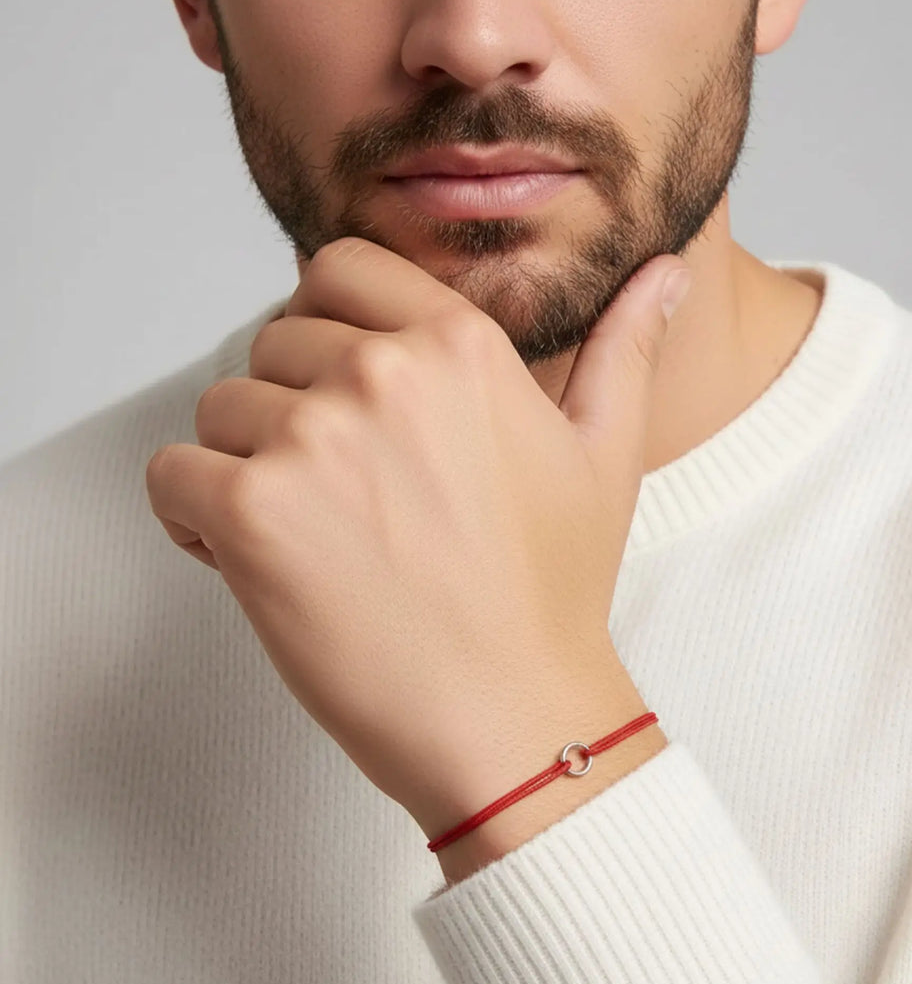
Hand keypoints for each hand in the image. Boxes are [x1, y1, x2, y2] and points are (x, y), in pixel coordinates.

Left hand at [144, 237, 690, 836]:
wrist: (512, 715)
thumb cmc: (555, 594)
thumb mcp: (606, 457)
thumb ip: (627, 351)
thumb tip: (667, 274)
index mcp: (459, 345)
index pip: (338, 269)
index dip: (325, 323)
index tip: (340, 384)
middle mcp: (382, 374)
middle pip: (274, 342)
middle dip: (291, 405)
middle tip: (342, 490)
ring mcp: (312, 441)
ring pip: (220, 409)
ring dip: (245, 464)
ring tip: (309, 534)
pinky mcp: (252, 514)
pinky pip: (172, 475)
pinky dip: (193, 516)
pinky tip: (252, 560)